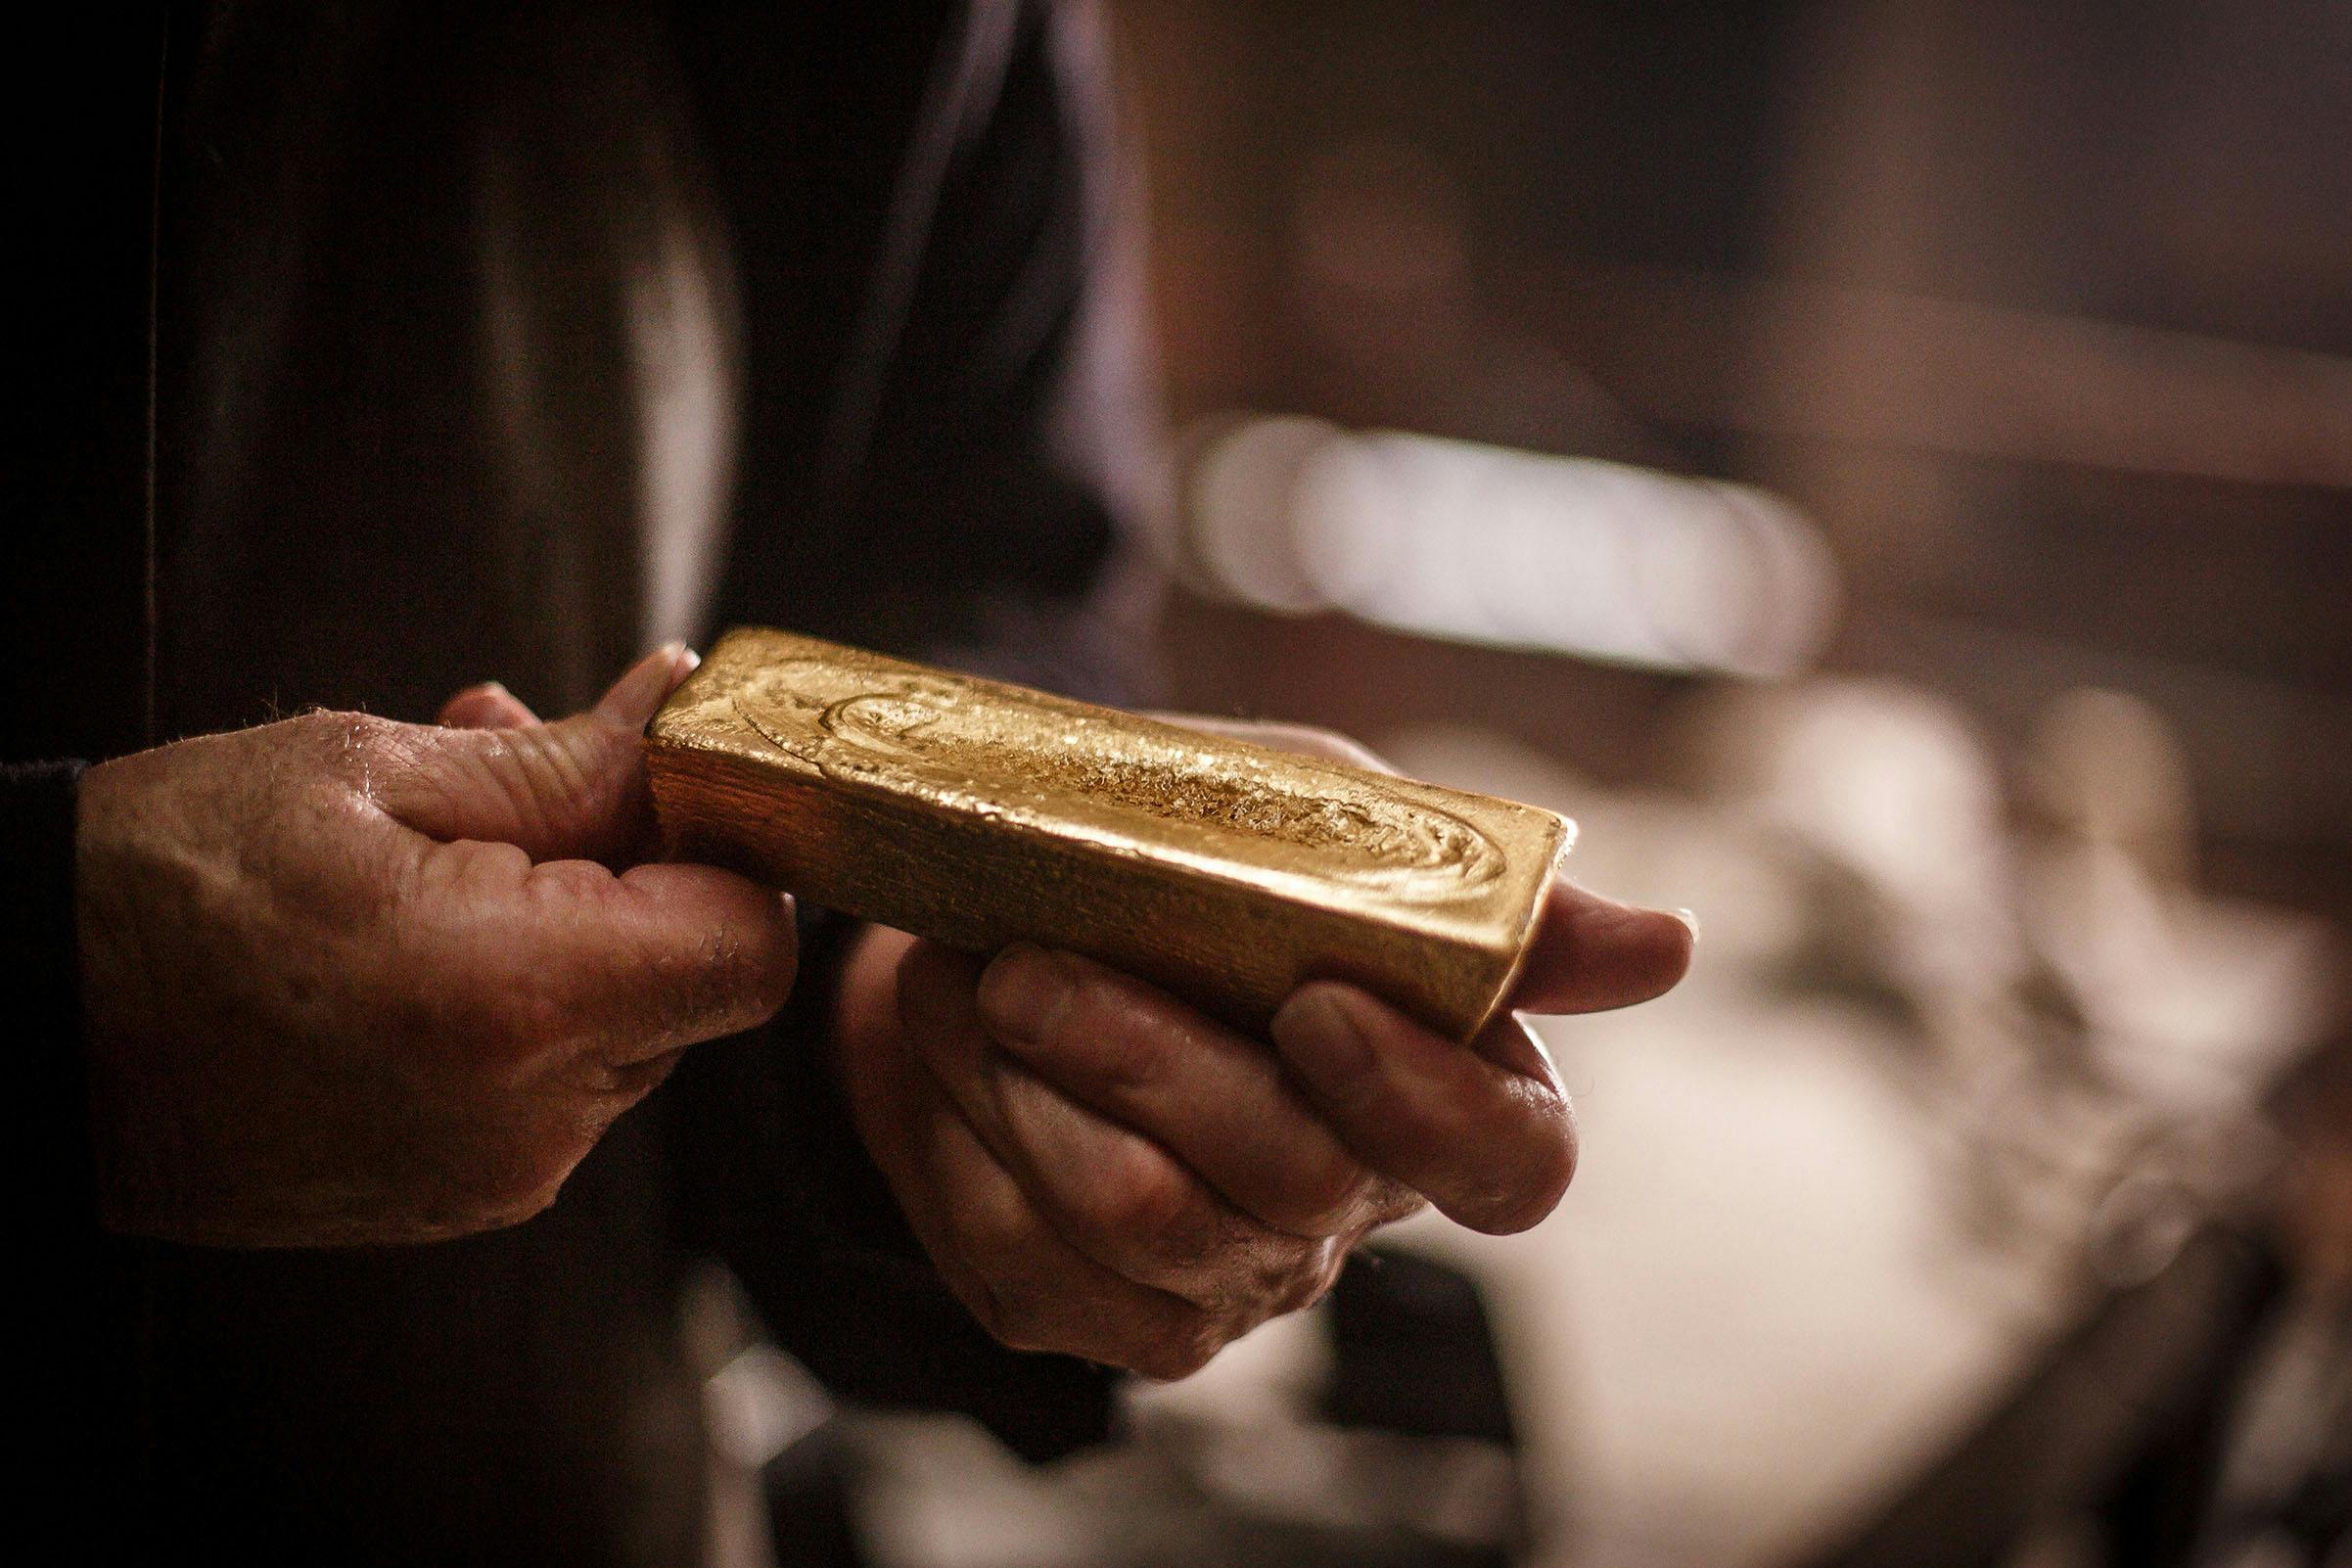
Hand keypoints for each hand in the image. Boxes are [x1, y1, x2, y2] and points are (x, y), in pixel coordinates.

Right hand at [77, 647, 796, 1247]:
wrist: (15, 1035)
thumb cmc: (161, 885)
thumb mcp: (368, 772)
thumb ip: (566, 762)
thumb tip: (681, 711)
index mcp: (521, 1004)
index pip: (750, 942)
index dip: (728, 851)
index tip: (662, 781)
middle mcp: (532, 1118)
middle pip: (694, 984)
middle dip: (637, 867)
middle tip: (526, 760)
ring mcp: (497, 1175)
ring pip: (628, 1029)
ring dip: (575, 922)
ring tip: (448, 830)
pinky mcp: (458, 1198)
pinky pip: (556, 1083)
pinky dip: (525, 997)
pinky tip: (429, 919)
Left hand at [835, 719, 1691, 1377]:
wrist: (977, 915)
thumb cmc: (1176, 857)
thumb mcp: (1317, 818)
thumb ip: (1462, 876)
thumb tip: (1669, 948)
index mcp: (1433, 1081)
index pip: (1513, 1163)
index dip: (1425, 1100)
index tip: (1316, 1002)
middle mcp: (1346, 1201)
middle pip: (1292, 1181)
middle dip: (1148, 1059)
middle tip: (1032, 966)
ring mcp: (1222, 1274)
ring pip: (1147, 1224)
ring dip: (1034, 1087)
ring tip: (966, 983)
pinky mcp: (1093, 1311)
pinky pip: (1031, 1260)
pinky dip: (964, 1131)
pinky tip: (944, 1044)